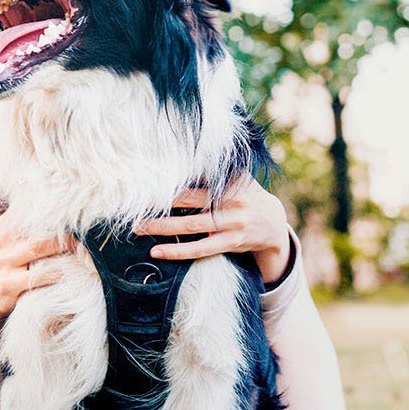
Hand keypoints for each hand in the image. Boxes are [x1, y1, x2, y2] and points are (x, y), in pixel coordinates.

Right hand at [0, 213, 74, 352]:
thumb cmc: (7, 273)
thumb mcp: (13, 247)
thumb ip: (33, 231)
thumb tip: (69, 217)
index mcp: (7, 227)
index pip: (30, 208)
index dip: (55, 207)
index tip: (80, 209)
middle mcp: (3, 241)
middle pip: (36, 224)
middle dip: (64, 226)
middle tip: (90, 229)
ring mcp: (2, 264)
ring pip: (36, 247)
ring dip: (63, 247)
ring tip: (86, 250)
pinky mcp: (4, 286)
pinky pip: (34, 278)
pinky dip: (55, 275)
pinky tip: (71, 275)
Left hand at [134, 180, 293, 283]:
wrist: (273, 224)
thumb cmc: (245, 196)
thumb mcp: (237, 178)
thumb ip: (214, 171)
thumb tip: (181, 157)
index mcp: (229, 184)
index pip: (194, 183)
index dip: (169, 187)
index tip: (145, 186)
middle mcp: (231, 203)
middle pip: (189, 204)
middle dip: (160, 207)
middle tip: (134, 209)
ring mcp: (232, 225)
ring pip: (192, 228)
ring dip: (163, 229)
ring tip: (139, 229)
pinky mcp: (231, 243)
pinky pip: (201, 250)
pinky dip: (178, 252)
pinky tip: (158, 252)